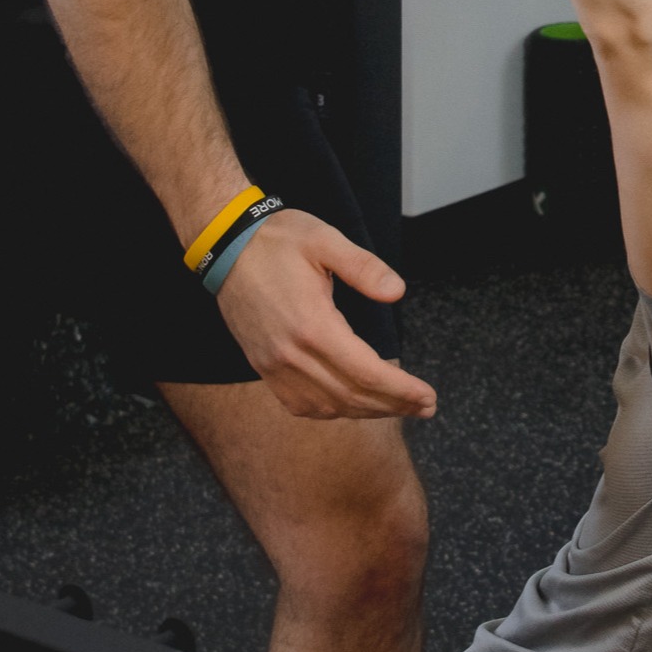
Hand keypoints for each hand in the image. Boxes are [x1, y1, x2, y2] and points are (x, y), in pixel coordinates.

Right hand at [210, 207, 436, 421]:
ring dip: (366, 411)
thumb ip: (364, 267)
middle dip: (393, 406)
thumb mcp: (325, 240)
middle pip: (352, 397)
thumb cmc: (276, 240)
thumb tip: (397, 292)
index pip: (366, 373)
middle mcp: (291, 355)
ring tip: (398, 406)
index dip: (401, 390)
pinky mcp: (263, 368)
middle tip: (425, 407)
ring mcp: (274, 366)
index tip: (428, 397)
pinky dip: (332, 410)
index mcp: (312, 326)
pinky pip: (302, 405)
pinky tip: (352, 404)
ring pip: (328, 407)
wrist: (224, 247)